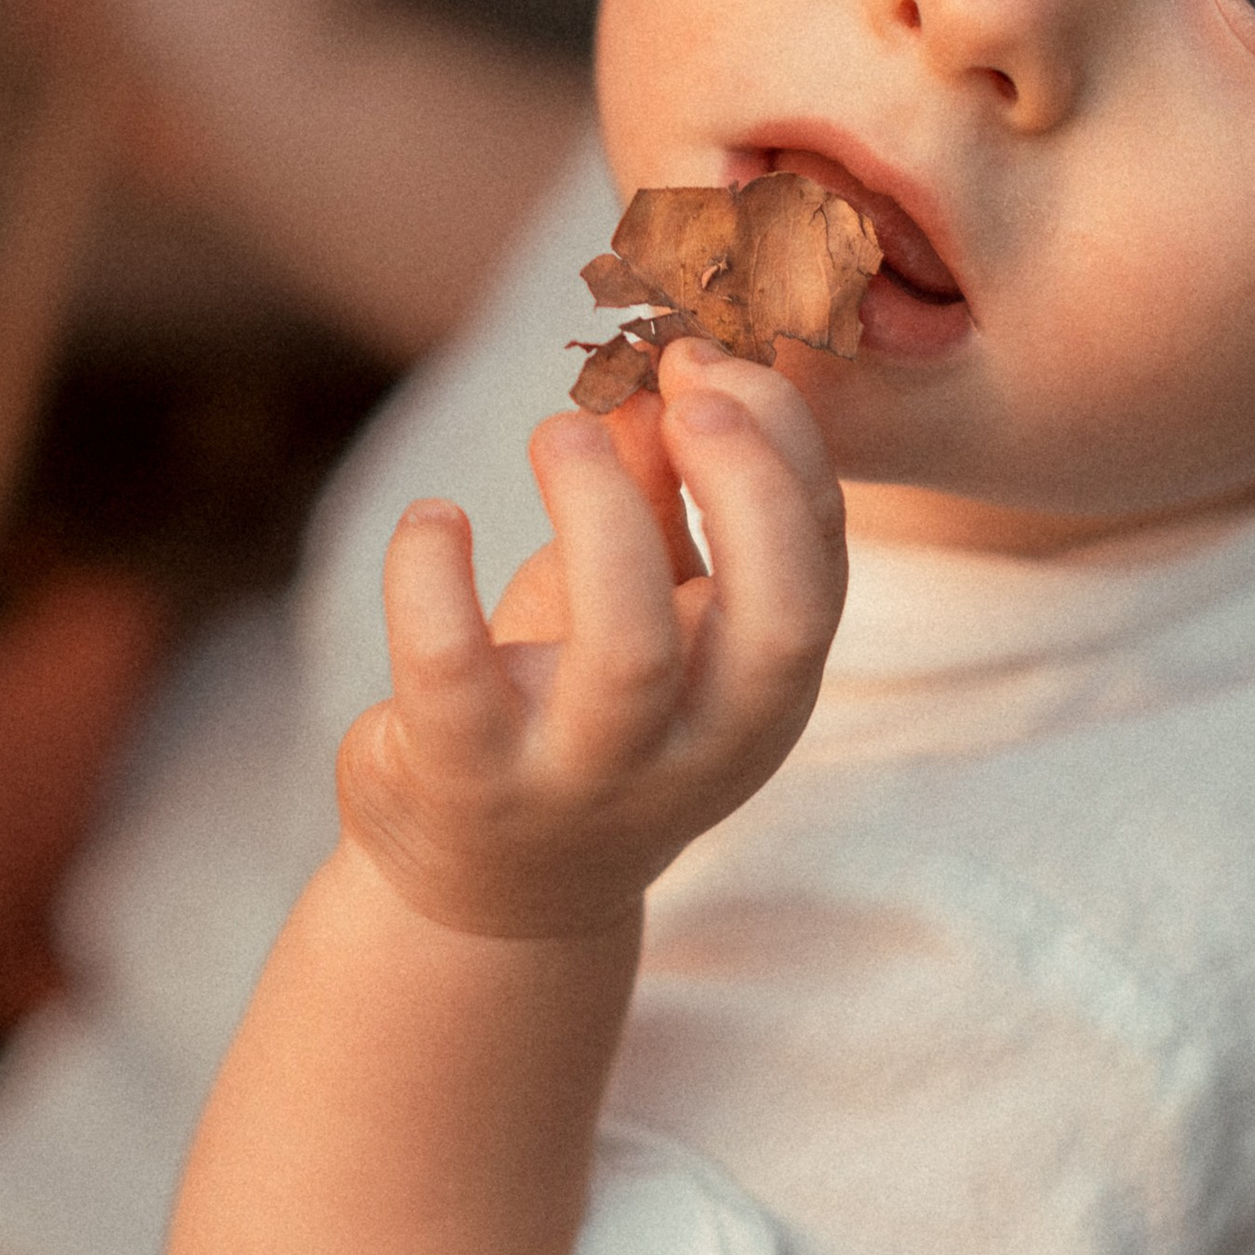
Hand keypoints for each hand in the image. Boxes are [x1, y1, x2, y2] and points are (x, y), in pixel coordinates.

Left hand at [339, 339, 846, 941]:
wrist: (488, 893)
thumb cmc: (581, 712)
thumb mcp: (646, 613)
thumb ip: (663, 501)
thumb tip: (663, 379)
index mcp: (760, 699)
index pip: (821, 568)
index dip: (784, 450)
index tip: (709, 362)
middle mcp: (695, 750)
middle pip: (779, 621)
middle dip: (748, 487)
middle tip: (680, 388)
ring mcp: (582, 775)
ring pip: (628, 652)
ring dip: (600, 513)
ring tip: (561, 430)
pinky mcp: (466, 780)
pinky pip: (451, 671)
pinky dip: (433, 576)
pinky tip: (433, 518)